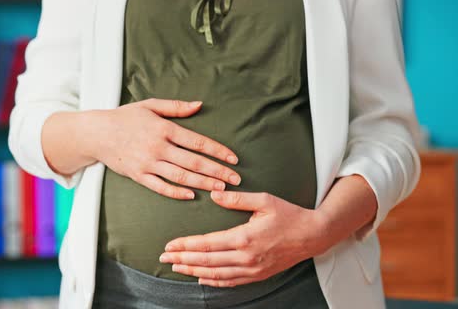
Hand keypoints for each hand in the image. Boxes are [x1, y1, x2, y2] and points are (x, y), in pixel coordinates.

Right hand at [89, 98, 241, 199]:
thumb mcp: (150, 105)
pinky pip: (160, 187)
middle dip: (217, 172)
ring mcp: (148, 163)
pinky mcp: (138, 175)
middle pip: (194, 162)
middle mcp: (158, 147)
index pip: (198, 142)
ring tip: (220, 189)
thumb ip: (176, 107)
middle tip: (235, 180)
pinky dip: (176, 192)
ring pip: (181, 176)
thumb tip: (199, 105)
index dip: (218, 151)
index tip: (233, 159)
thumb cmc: (125, 117)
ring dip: (202, 183)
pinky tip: (192, 195)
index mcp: (164, 128)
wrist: (96, 133)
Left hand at [158, 190, 328, 286]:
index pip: (206, 244)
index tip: (169, 245)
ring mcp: (252, 269)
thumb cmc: (289, 214)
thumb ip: (237, 199)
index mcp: (244, 237)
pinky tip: (200, 279)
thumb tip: (214, 195)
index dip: (185, 245)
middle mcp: (246, 257)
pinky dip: (213, 282)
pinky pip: (230, 282)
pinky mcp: (258, 275)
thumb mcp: (265, 200)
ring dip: (193, 272)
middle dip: (182, 260)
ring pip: (215, 274)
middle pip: (206, 261)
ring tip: (176, 268)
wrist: (313, 235)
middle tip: (164, 257)